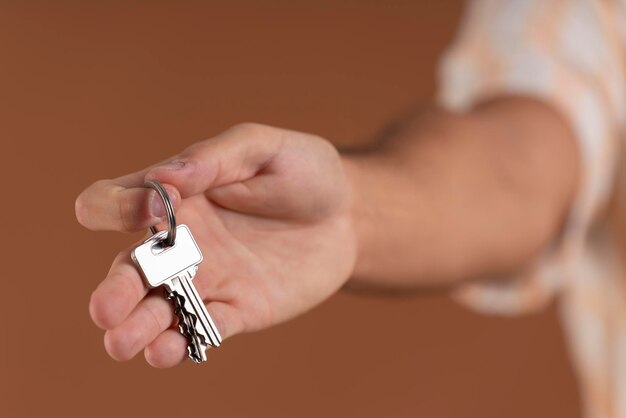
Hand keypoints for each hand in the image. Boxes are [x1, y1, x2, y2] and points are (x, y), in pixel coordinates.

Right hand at [75, 123, 355, 366]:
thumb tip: (164, 178)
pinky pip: (203, 328)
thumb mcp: (261, 148)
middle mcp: (182, 243)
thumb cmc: (303, 172)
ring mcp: (208, 280)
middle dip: (115, 291)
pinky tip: (170, 351)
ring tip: (127, 345)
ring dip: (137, 329)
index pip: (115, 201)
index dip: (119, 207)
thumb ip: (212, 158)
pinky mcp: (237, 309)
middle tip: (107, 311)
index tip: (160, 207)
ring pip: (157, 309)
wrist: (350, 214)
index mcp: (176, 197)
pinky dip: (183, 341)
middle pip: (128, 269)